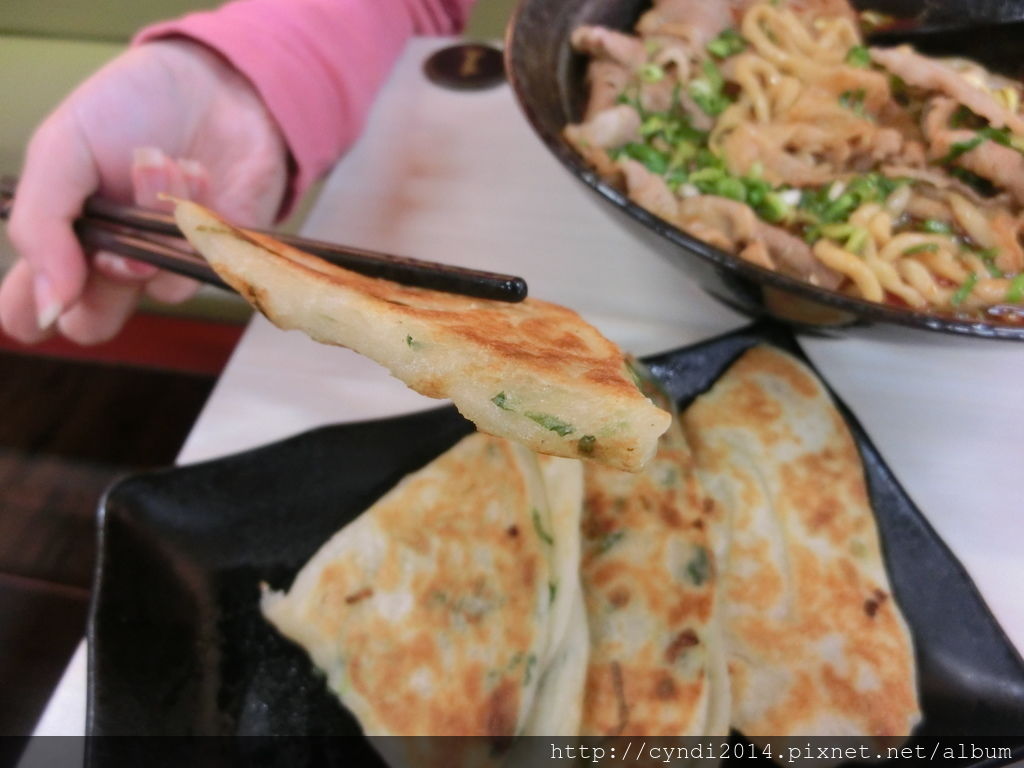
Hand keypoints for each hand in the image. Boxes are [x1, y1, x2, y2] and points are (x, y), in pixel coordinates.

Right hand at [1, 39, 288, 343]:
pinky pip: (210, 265)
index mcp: (62, 242)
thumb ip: (41, 225)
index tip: (48, 291)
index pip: (31, 311)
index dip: (32, 315)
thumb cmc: (129, 109)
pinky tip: (196, 170)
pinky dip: (198, 210)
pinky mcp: (225, 257)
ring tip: (159, 158)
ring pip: (159, 288)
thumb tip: (46, 307)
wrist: (212, 81)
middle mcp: (114, 265)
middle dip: (105, 275)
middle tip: (112, 227)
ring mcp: (170, 265)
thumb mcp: (62, 148)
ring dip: (152, 212)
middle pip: (95, 323)